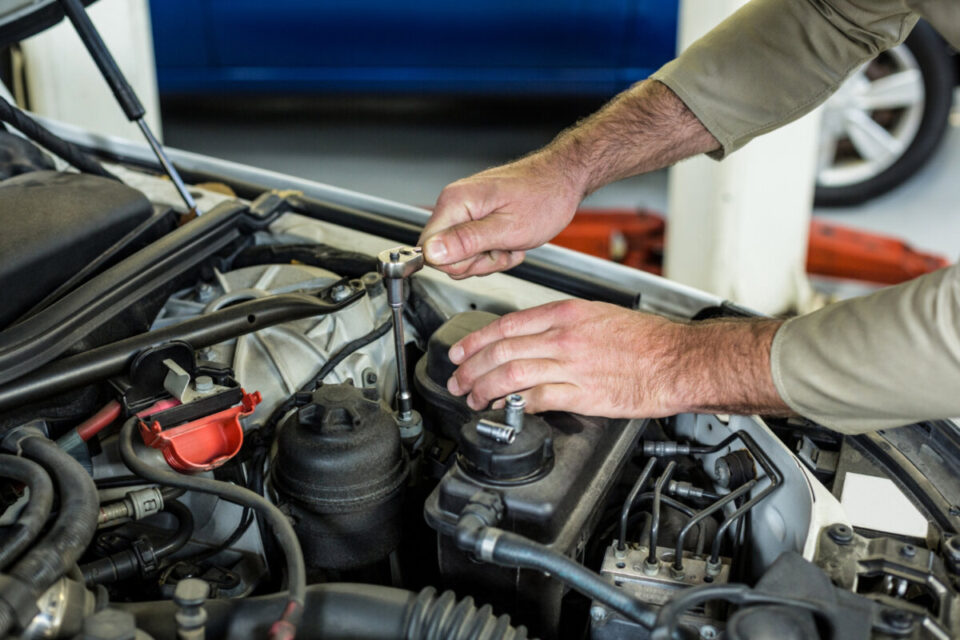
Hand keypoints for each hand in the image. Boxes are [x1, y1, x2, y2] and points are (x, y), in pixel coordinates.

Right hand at [418, 151, 583, 278]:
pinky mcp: (475, 217)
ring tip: (510, 242)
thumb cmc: (545, 197)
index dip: (457, 262)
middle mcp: (455, 204)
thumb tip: (432, 253)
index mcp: (456, 202)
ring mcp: (465, 210)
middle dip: (478, 262)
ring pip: (462, 256)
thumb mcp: (508, 228)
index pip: (428, 249)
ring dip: (490, 258)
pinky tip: (511, 240)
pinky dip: (495, 251)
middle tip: (503, 247)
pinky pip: (474, 248)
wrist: (563, 181)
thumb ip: (467, 242)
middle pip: (445, 256)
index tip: (484, 255)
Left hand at [445, 299, 788, 418]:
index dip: (475, 342)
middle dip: (470, 369)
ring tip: (474, 398)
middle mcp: (564, 337)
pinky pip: (537, 399)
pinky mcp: (582, 394)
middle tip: (457, 381)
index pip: (506, 326)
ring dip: (485, 389)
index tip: (459, 353)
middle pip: (501, 351)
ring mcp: (571, 365)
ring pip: (511, 375)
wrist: (679, 360)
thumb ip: (561, 325)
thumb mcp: (598, 315)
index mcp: (566, 314)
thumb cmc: (647, 340)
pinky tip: (505, 409)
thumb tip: (530, 338)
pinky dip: (515, 405)